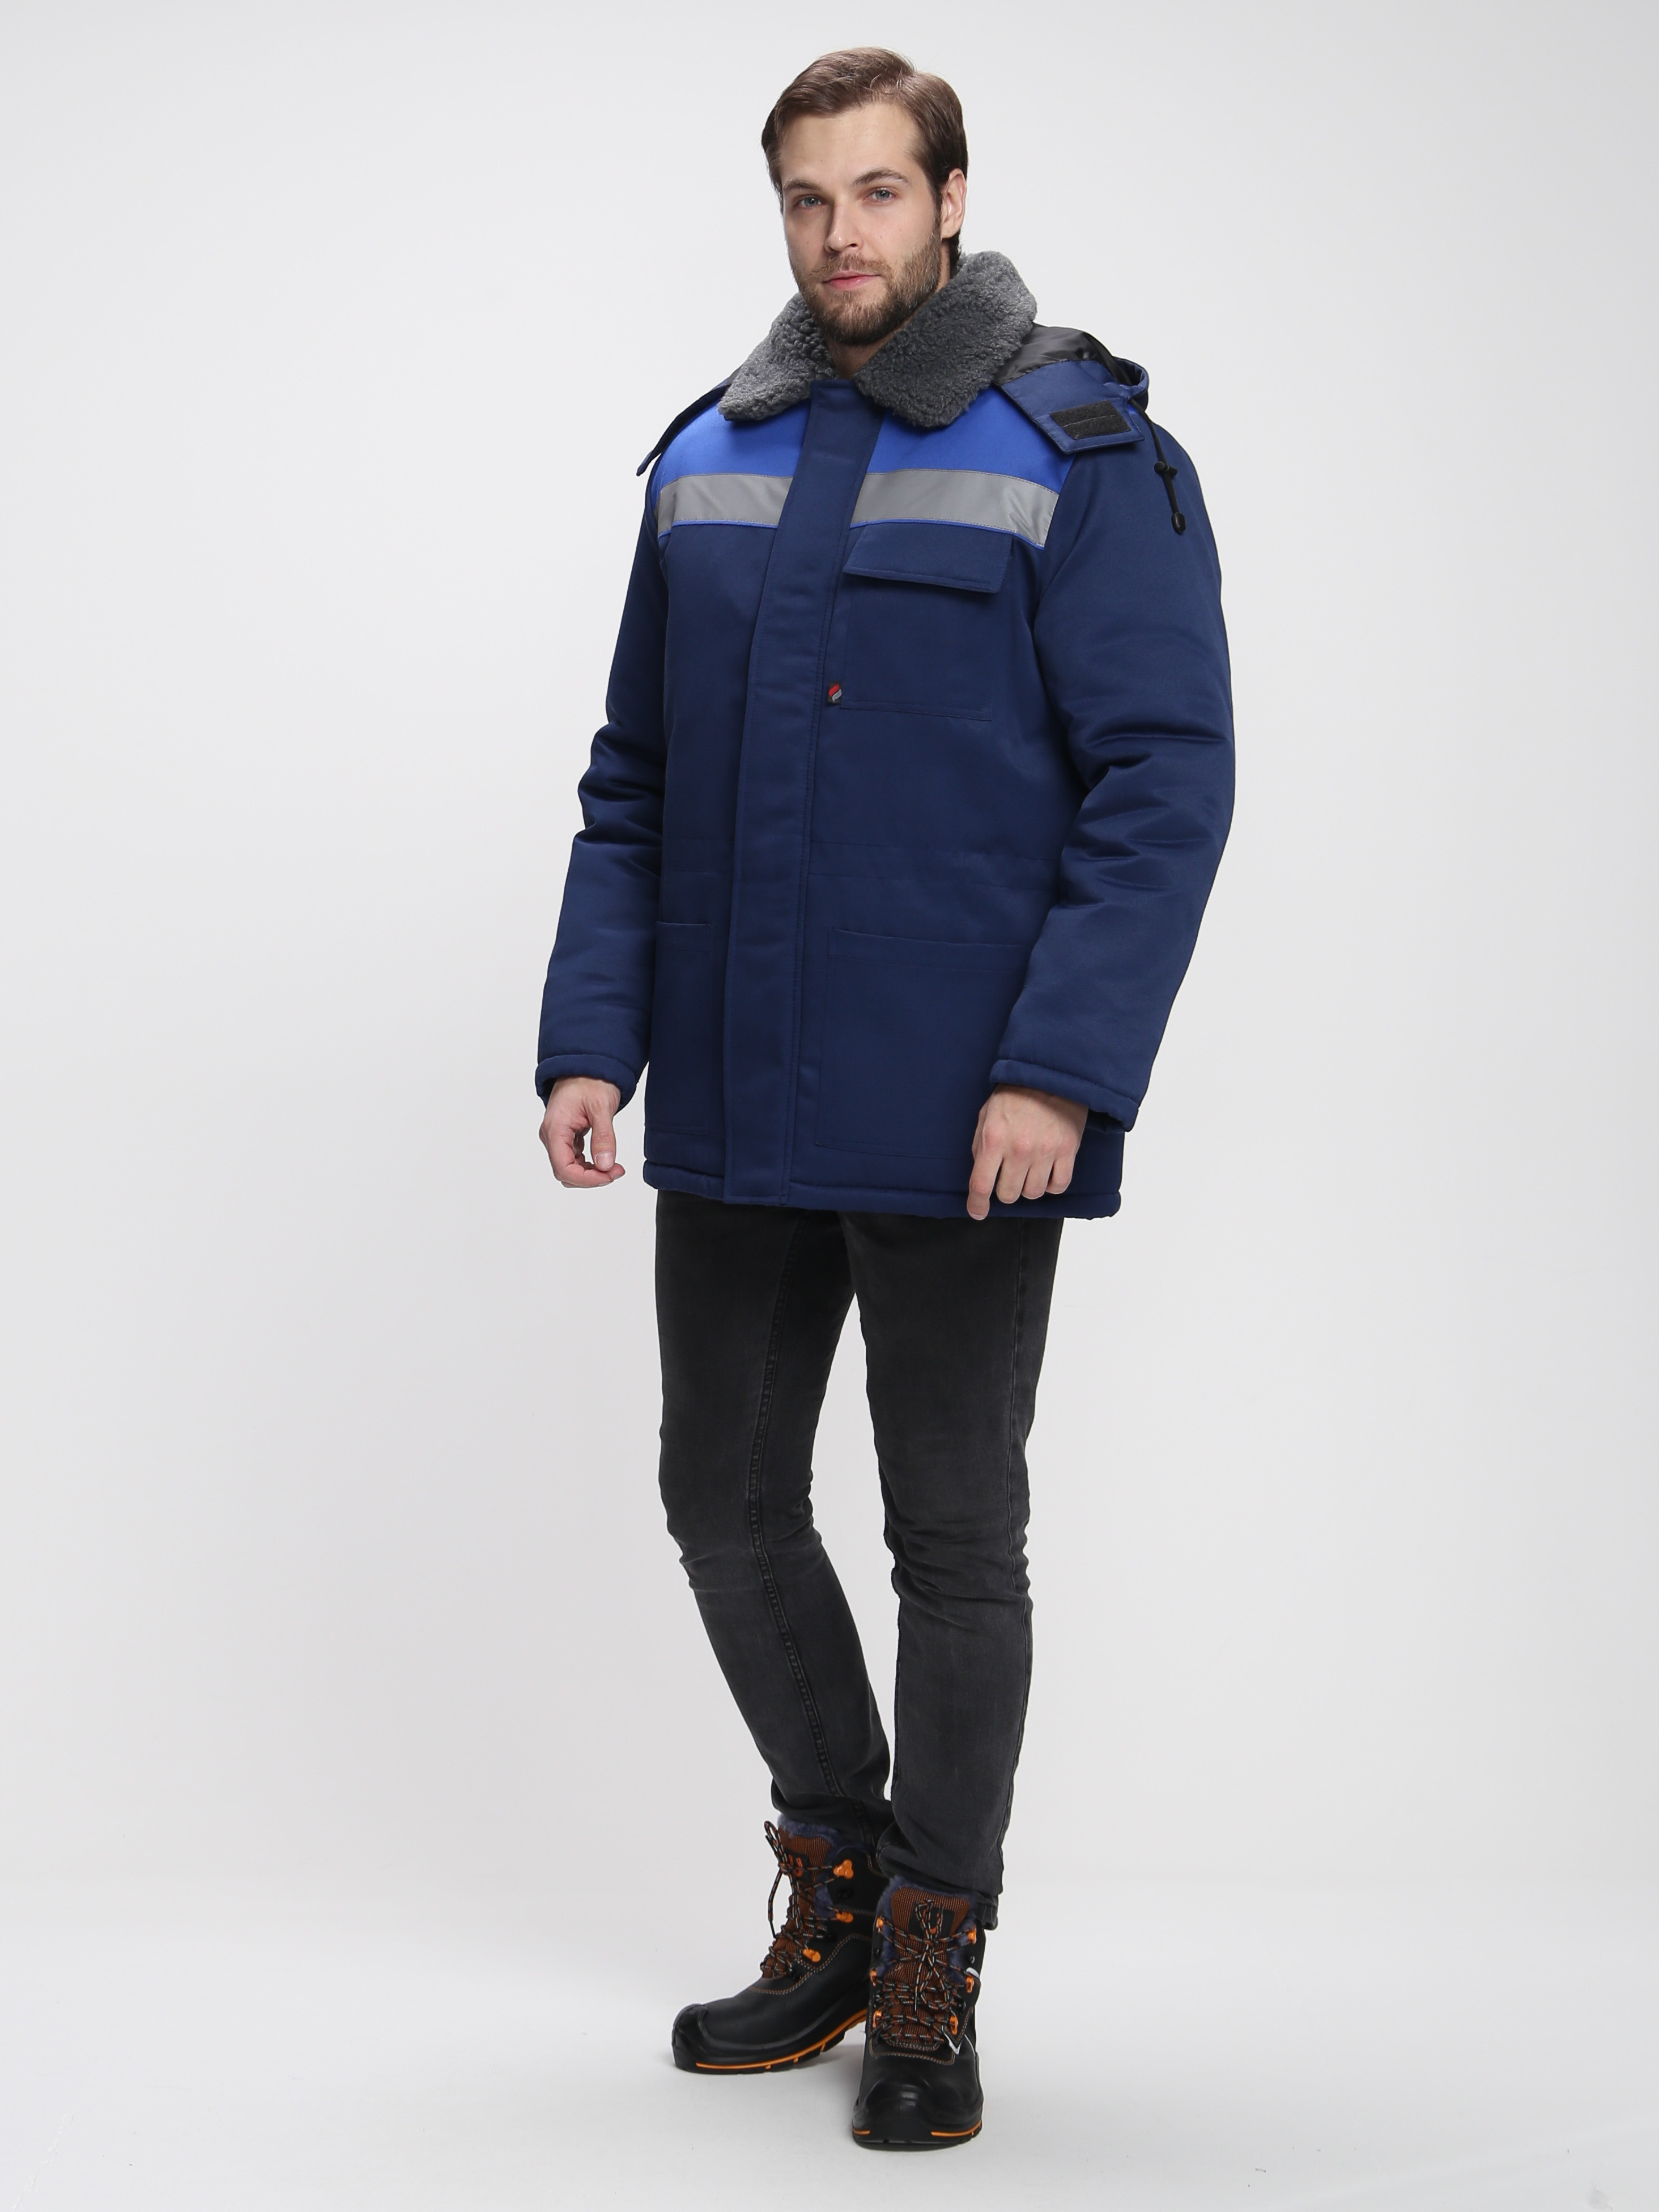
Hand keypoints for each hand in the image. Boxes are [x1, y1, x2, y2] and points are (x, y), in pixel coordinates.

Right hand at [540, 1076, 624, 1187]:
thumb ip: (603, 1137)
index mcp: (555, 1129)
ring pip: (570, 1168)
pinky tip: (606, 1160)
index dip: (586, 1179)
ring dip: (592, 1173)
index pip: (563, 1168)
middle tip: (617, 1170)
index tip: (609, 1175)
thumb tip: (605, 1165)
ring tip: (614, 1166)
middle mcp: (552, 1136)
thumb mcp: (601, 1107)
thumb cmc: (591, 1080)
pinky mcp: (567, 1137)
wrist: (586, 1065)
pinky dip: (590, 1165)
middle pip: (566, 1172)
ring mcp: (558, 1137)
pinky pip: (575, 1159)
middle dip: (591, 1178)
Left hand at [966, 1085, 1086, 1219]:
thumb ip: (981, 1147)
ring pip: (1033, 1193)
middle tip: (1008, 1176)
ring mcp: (1046, 1151)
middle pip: (1009, 1195)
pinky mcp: (1068, 1151)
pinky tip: (1047, 1172)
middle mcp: (1019, 1149)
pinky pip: (1059, 1186)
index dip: (977, 1204)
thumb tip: (981, 1177)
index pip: (982, 1184)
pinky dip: (1051, 1184)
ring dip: (1028, 1186)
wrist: (1051, 1074)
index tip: (977, 1211)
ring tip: (1029, 1169)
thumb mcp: (986, 1116)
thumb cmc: (1015, 1094)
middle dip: (1005, 1190)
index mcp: (994, 1139)